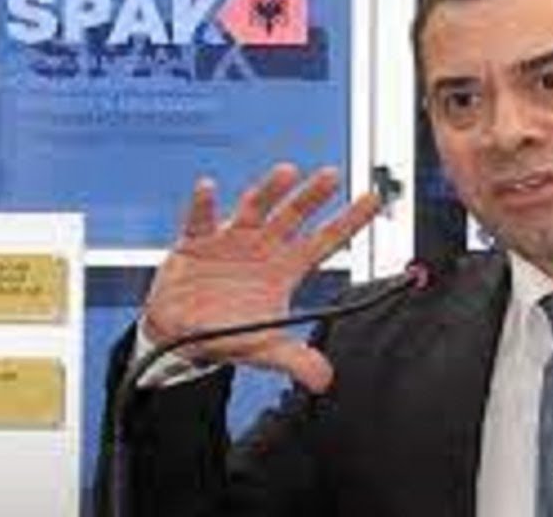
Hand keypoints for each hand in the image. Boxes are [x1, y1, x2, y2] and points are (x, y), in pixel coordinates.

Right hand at [141, 163, 380, 392]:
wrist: (180, 332)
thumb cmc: (228, 332)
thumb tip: (324, 379)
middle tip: (332, 176)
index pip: (324, 241)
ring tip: (286, 173)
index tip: (372, 200)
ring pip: (254, 208)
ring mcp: (232, 238)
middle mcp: (263, 246)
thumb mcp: (265, 349)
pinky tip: (208, 188)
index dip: (349, 221)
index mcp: (285, 268)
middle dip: (313, 196)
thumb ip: (295, 359)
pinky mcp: (197, 240)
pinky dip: (204, 204)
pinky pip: (200, 219)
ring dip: (269, 190)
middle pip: (293, 216)